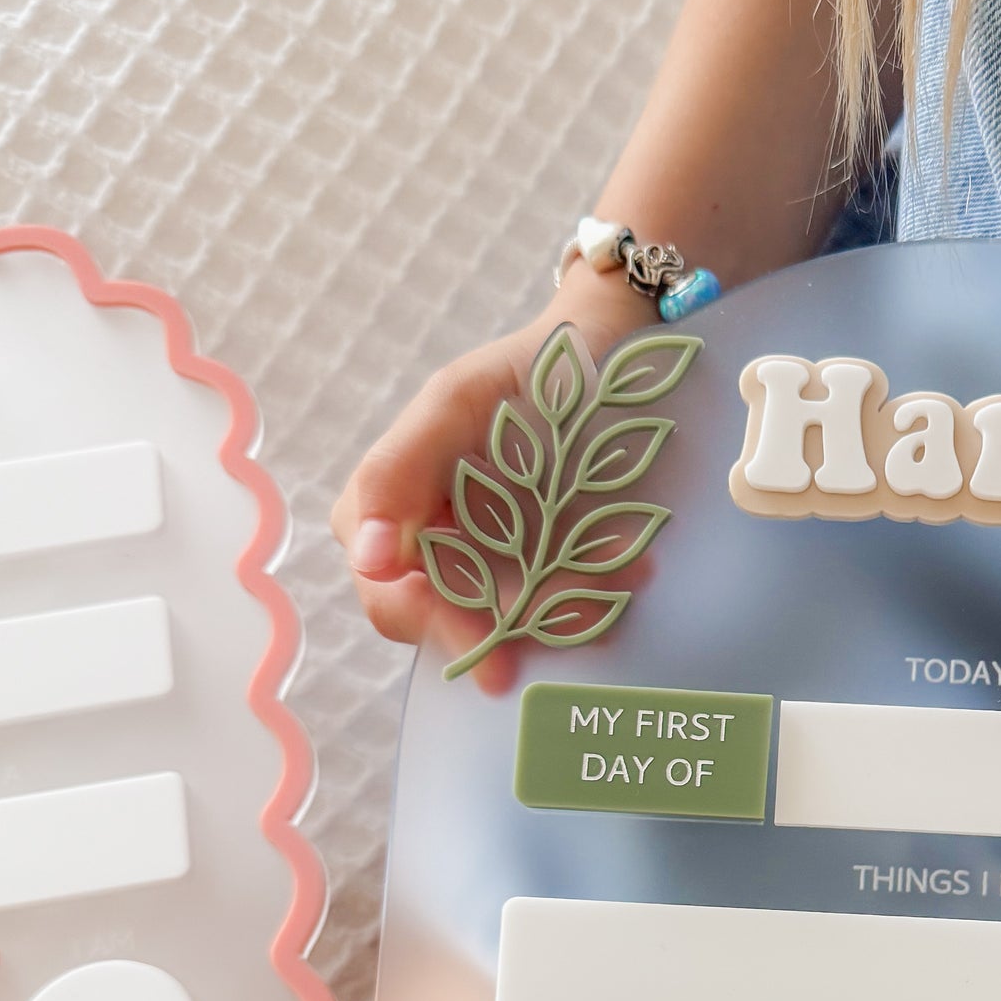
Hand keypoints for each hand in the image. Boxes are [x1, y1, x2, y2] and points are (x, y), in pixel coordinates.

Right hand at [330, 264, 654, 687]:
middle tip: (582, 618)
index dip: (436, 625)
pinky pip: (561, 601)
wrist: (598, 353)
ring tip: (621, 578)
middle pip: (453, 620)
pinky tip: (632, 564)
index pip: (391, 596)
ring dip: (568, 609)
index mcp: (387, 509)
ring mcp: (488, 559)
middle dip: (517, 623)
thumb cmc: (520, 370)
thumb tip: (368, 558)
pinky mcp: (544, 564)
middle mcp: (430, 543)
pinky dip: (594, 590)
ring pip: (514, 619)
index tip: (495, 647)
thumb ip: (398, 470)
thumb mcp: (456, 404)